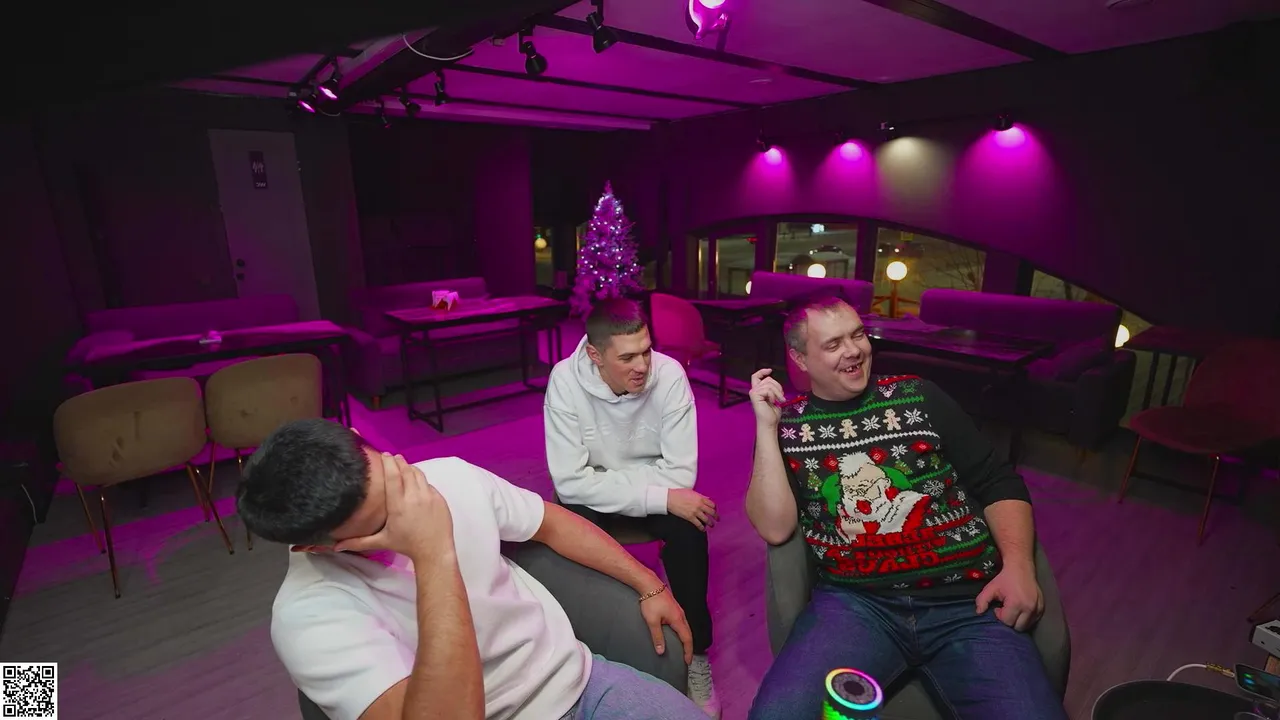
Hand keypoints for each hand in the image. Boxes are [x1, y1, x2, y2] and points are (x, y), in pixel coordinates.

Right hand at [335, 454, 454, 561]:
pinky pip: (428, 484)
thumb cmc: (407, 545)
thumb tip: (336, 546)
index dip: (388, 463)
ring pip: (418, 474)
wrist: (434, 551)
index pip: (393, 477)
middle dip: (398, 461)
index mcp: (398, 505)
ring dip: (410, 467)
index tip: (384, 455)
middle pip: (406, 470)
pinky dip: (420, 480)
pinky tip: (415, 481)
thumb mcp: (382, 541)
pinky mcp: (439, 498)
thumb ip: (359, 542)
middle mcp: (414, 497)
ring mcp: (429, 496)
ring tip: (402, 464)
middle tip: (391, 457)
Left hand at [639, 587, 693, 663]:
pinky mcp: (674, 608)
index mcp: (678, 619)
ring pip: (685, 627)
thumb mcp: (652, 621)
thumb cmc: (651, 601)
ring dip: (685, 639)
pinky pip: (681, 622)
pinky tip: (676, 633)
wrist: (649, 585)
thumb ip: (657, 636)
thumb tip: (661, 651)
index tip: (687, 661)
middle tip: (687, 657)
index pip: (687, 639)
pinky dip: (682, 631)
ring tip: (683, 648)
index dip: (688, 651)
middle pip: (689, 634)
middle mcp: (681, 615)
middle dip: (688, 647)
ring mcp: (678, 610)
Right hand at [667, 489, 717, 530]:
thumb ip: (700, 496)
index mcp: (700, 498)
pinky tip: (703, 529)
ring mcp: (695, 512)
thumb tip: (707, 498)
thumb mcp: (691, 492)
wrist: (670, 498)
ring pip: (706, 519)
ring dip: (710, 523)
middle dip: (716, 516)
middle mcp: (699, 505)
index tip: (715, 510)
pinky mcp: (690, 517)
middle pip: (711, 512)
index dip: (715, 508)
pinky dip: (702, 527)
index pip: (712, 504)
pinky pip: (698, 524)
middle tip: (717, 519)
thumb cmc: (679, 494)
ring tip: (712, 525)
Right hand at [749, 368, 784, 427]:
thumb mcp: (774, 397)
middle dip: (778, 386)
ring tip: (780, 400)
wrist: (769, 423)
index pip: (756, 376)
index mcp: (758, 390)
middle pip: (768, 379)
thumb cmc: (772, 413)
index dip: (762, 371)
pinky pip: (767, 389)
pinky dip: (773, 395)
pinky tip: (773, 402)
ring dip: (777, 392)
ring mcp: (754, 392)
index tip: (770, 370)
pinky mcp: (755, 395)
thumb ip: (772, 389)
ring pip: (769, 384)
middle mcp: (754, 390)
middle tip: (781, 397)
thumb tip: (775, 383)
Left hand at [975, 561, 1043, 631]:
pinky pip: (1034, 620)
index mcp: (1016, 603)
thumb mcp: (990, 588)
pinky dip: (1027, 618)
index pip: (1007, 622)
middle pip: (1018, 627)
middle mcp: (1029, 608)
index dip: (1000, 616)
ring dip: (1018, 621)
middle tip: (1006, 609)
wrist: (1021, 567)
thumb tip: (979, 612)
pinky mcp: (1042, 608)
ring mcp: (1038, 608)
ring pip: (1027, 626)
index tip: (998, 607)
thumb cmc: (1004, 578)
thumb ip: (982, 600)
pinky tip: (1021, 609)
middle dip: (1010, 620)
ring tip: (1013, 609)